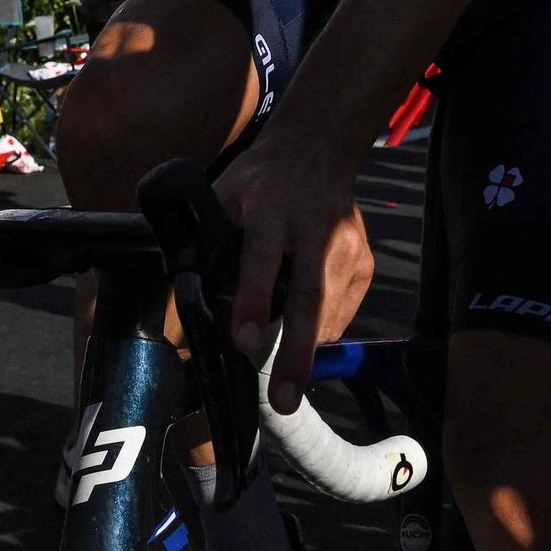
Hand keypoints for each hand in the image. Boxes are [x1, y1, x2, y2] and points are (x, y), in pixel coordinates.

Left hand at [216, 133, 375, 413]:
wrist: (318, 149)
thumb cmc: (258, 180)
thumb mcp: (223, 196)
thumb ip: (209, 243)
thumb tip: (184, 304)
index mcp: (271, 209)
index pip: (261, 259)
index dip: (253, 302)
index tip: (245, 343)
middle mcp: (316, 228)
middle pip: (308, 297)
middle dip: (295, 353)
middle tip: (284, 401)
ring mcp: (348, 247)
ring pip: (325, 315)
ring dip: (301, 347)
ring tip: (286, 372)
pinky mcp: (365, 263)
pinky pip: (340, 313)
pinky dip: (319, 329)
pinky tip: (304, 322)